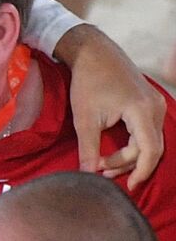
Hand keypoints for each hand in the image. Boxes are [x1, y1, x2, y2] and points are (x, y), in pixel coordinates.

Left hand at [56, 24, 166, 186]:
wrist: (94, 53)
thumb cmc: (88, 83)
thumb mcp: (84, 119)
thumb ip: (88, 149)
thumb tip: (87, 175)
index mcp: (142, 111)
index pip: (150, 151)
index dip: (140, 172)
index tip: (127, 187)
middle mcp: (155, 108)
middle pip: (151, 149)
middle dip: (128, 165)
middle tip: (100, 172)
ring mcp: (155, 105)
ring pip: (150, 142)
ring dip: (129, 156)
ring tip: (102, 164)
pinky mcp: (149, 104)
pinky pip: (148, 132)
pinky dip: (133, 145)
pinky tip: (114, 152)